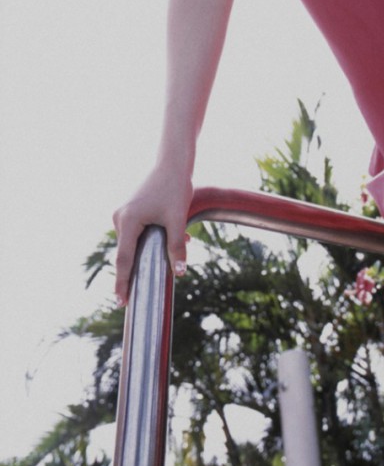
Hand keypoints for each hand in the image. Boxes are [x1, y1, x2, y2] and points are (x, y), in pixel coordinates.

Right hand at [112, 165, 193, 305]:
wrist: (173, 163)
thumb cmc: (175, 188)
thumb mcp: (177, 219)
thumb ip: (176, 246)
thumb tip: (180, 272)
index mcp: (128, 221)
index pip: (123, 260)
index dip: (122, 283)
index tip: (122, 303)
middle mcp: (120, 218)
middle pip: (127, 253)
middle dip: (138, 270)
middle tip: (140, 294)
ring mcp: (123, 213)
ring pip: (134, 242)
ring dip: (150, 250)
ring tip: (174, 249)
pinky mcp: (130, 210)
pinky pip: (137, 232)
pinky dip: (150, 238)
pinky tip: (171, 234)